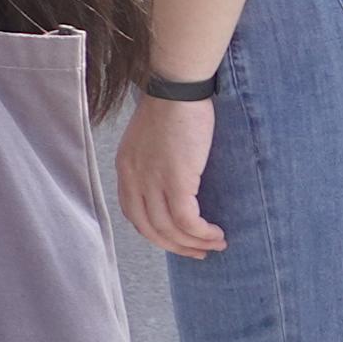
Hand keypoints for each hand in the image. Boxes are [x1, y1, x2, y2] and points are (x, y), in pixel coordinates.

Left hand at [119, 90, 224, 256]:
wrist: (177, 90)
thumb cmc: (171, 110)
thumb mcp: (151, 142)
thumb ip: (154, 166)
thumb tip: (176, 189)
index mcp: (126, 169)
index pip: (134, 214)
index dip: (157, 234)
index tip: (178, 241)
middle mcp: (133, 178)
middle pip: (150, 229)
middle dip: (176, 246)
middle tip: (199, 251)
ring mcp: (152, 180)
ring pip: (169, 229)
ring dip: (195, 242)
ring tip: (216, 242)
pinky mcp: (175, 179)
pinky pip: (187, 220)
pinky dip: (202, 232)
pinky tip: (216, 233)